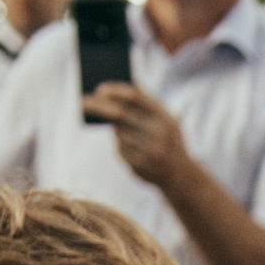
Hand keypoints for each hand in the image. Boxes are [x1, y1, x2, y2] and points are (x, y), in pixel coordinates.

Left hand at [78, 83, 192, 188]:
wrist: (181, 176)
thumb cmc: (168, 141)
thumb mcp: (166, 121)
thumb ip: (146, 105)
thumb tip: (115, 90)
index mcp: (166, 117)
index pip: (135, 97)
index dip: (115, 90)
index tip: (99, 88)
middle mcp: (159, 133)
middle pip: (120, 114)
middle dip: (99, 106)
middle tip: (83, 102)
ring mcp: (149, 151)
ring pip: (119, 133)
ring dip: (117, 130)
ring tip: (129, 135)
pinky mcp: (139, 166)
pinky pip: (120, 149)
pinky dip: (122, 146)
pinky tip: (134, 150)